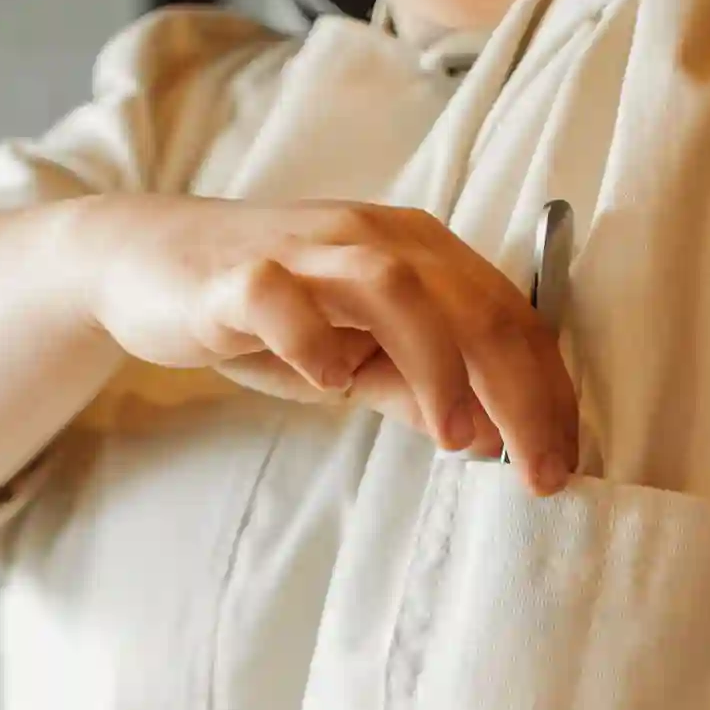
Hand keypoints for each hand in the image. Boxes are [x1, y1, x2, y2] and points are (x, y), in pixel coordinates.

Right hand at [66, 191, 579, 495]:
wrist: (148, 266)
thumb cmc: (268, 314)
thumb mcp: (358, 359)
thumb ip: (420, 391)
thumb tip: (491, 437)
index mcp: (419, 253)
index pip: (509, 317)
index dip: (548, 393)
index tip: (561, 466)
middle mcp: (373, 238)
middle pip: (472, 305)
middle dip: (519, 393)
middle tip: (537, 471)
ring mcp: (306, 251)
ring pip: (398, 289)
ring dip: (439, 366)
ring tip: (458, 440)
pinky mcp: (238, 274)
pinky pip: (284, 300)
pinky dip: (315, 342)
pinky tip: (327, 384)